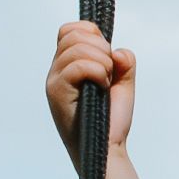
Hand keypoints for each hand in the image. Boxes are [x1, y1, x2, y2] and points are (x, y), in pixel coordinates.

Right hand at [46, 23, 141, 178]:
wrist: (107, 148)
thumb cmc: (111, 120)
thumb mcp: (123, 83)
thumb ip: (124, 62)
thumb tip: (118, 51)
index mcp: (67, 65)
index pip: (70, 30)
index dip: (92, 33)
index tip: (107, 55)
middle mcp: (56, 70)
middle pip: (73, 33)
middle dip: (101, 46)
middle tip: (110, 72)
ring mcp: (54, 80)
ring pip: (77, 47)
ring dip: (102, 61)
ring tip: (107, 82)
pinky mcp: (57, 91)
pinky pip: (78, 65)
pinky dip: (98, 72)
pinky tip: (103, 88)